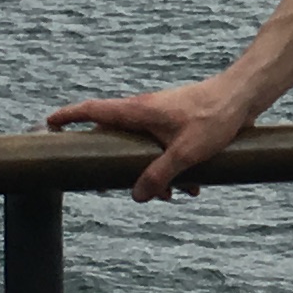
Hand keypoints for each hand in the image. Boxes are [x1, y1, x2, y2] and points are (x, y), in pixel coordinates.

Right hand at [44, 78, 255, 200]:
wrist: (244, 97)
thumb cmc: (214, 117)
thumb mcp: (185, 153)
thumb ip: (159, 175)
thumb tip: (136, 196)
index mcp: (137, 111)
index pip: (92, 111)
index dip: (68, 117)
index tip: (48, 124)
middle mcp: (144, 112)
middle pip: (115, 140)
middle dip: (117, 168)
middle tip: (110, 187)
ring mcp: (160, 117)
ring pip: (142, 150)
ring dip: (155, 175)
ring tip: (175, 194)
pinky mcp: (176, 124)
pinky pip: (163, 150)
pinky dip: (173, 168)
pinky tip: (194, 186)